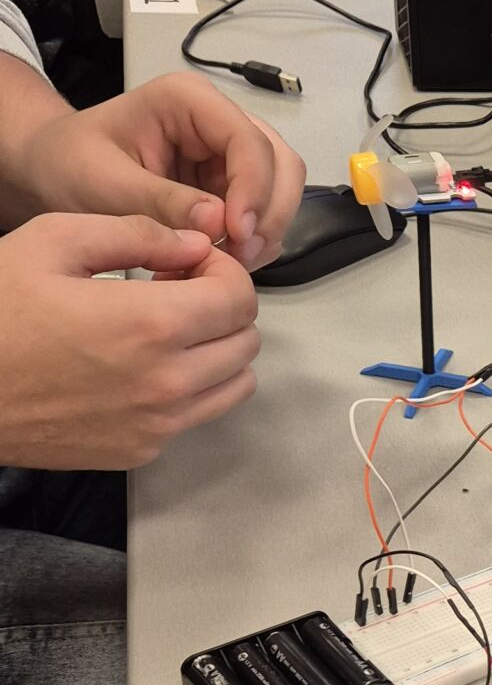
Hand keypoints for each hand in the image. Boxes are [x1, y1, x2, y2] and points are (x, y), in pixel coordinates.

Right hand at [0, 217, 259, 469]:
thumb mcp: (52, 242)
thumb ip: (136, 233)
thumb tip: (195, 243)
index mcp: (152, 324)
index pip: (241, 299)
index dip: (224, 273)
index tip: (189, 266)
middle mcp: (166, 382)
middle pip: (246, 342)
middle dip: (223, 309)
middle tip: (177, 293)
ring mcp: (156, 425)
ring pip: (234, 384)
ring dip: (216, 351)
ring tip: (166, 331)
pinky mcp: (139, 451)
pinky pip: (195, 416)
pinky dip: (188, 388)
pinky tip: (140, 365)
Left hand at [6, 75, 306, 270]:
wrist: (54, 172)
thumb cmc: (68, 163)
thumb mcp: (102, 182)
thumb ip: (159, 200)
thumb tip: (218, 221)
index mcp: (187, 102)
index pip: (247, 140)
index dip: (254, 189)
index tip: (237, 235)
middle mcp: (217, 123)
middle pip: (280, 164)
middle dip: (268, 214)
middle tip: (240, 257)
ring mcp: (227, 156)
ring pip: (280, 191)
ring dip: (264, 233)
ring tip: (224, 264)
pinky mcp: (228, 186)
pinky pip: (261, 215)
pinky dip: (250, 243)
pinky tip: (216, 261)